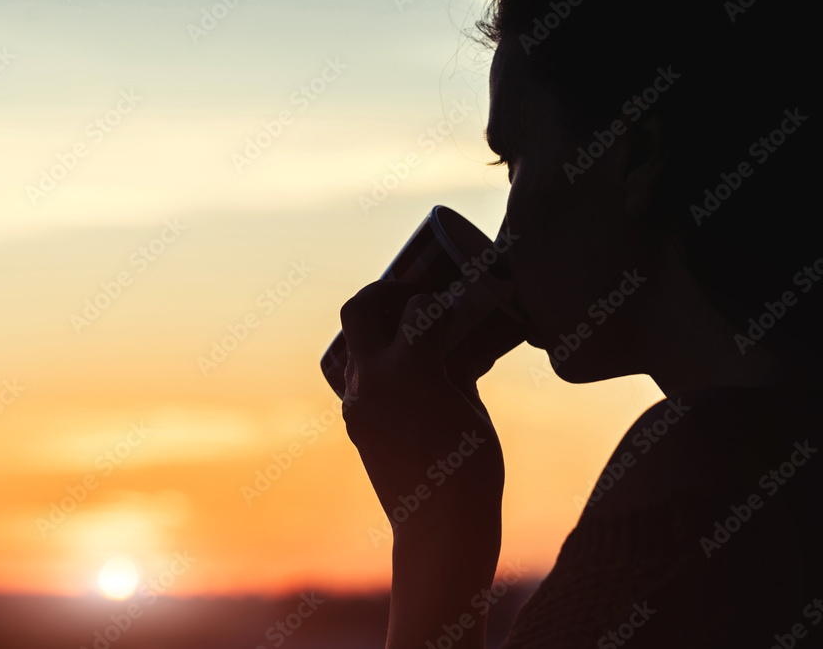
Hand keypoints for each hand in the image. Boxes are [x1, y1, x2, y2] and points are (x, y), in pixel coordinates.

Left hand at [339, 279, 523, 540]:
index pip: (419, 309)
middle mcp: (374, 378)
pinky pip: (354, 379)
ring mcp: (357, 403)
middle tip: (412, 298)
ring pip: (350, 346)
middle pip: (358, 310)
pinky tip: (405, 378)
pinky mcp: (355, 425)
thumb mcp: (472, 407)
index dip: (439, 301)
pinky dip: (375, 368)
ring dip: (374, 333)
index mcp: (411, 367)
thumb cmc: (472, 468)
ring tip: (407, 338)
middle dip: (383, 294)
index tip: (453, 304)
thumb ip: (456, 369)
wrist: (439, 528)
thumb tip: (453, 347)